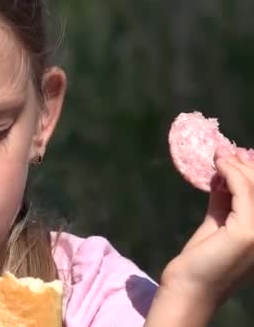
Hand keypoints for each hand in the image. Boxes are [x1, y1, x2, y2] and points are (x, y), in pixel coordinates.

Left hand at [162, 146, 253, 309]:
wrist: (190, 284)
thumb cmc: (203, 257)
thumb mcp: (219, 222)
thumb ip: (226, 200)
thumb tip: (224, 173)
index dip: (253, 172)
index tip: (237, 155)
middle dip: (247, 165)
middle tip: (225, 151)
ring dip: (237, 166)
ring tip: (219, 155)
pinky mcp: (249, 231)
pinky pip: (242, 190)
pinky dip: (231, 173)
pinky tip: (218, 165)